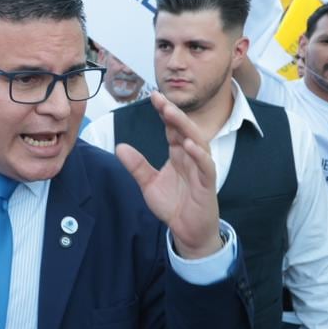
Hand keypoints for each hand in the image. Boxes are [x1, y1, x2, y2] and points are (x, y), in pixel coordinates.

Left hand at [116, 91, 221, 258]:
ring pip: (198, 141)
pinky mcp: (208, 184)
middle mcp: (191, 157)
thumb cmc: (174, 205)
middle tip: (160, 99)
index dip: (164, 113)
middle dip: (173, 113)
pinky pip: (206, 166)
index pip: (171, 128)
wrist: (188, 231)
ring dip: (185, 127)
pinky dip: (199, 155)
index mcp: (178, 154)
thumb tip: (119, 147)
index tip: (153, 97)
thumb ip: (137, 166)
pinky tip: (189, 145)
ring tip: (171, 114)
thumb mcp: (149, 184)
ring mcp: (201, 169)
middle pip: (184, 129)